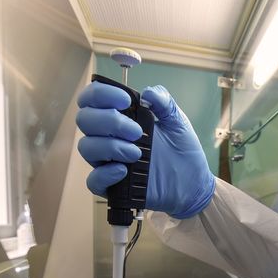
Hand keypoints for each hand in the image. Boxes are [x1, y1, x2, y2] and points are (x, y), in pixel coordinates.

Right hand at [76, 83, 214, 217]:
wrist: (193, 182)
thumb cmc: (182, 150)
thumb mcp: (177, 122)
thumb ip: (164, 102)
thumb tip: (148, 92)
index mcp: (120, 116)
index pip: (92, 99)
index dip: (100, 94)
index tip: (125, 100)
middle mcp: (108, 136)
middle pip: (85, 120)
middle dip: (109, 121)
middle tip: (137, 131)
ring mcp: (108, 161)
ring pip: (86, 147)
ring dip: (110, 146)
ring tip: (137, 153)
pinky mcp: (113, 185)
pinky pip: (93, 180)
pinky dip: (104, 174)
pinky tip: (123, 170)